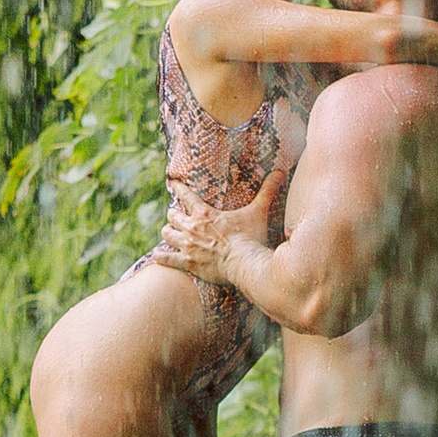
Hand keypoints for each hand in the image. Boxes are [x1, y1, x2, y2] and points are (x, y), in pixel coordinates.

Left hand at [154, 166, 287, 284]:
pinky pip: (166, 259)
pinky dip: (161, 256)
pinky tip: (157, 255)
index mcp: (205, 213)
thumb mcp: (258, 211)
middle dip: (174, 215)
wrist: (245, 264)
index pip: (186, 195)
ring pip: (167, 234)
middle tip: (176, 216)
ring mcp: (187, 246)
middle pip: (172, 216)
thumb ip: (267, 191)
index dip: (178, 188)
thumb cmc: (251, 237)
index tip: (172, 183)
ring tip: (170, 233)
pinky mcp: (187, 263)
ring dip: (168, 233)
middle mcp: (191, 227)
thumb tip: (280, 172)